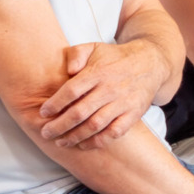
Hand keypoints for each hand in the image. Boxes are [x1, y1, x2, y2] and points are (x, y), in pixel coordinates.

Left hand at [39, 40, 167, 147]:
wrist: (150, 64)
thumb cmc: (115, 58)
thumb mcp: (94, 47)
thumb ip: (76, 54)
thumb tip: (68, 70)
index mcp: (98, 72)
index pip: (72, 91)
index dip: (55, 104)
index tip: (43, 113)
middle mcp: (110, 89)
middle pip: (80, 112)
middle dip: (59, 125)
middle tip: (45, 133)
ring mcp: (123, 103)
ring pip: (95, 125)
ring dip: (75, 136)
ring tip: (61, 142)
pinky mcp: (133, 114)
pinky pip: (114, 132)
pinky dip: (97, 142)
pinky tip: (83, 145)